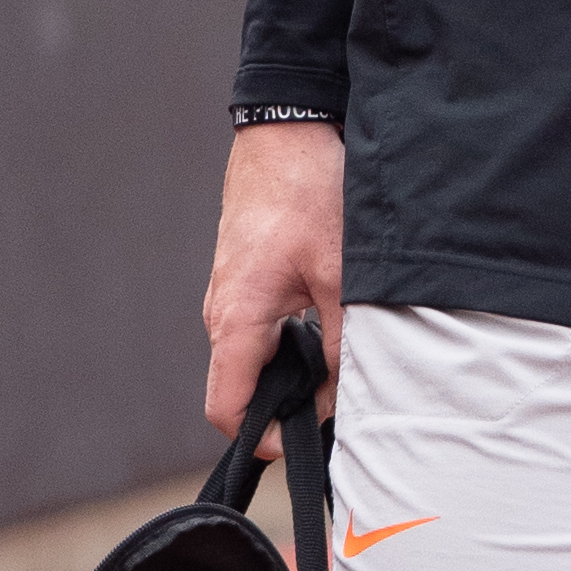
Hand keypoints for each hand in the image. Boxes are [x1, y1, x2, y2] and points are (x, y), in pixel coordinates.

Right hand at [205, 120, 345, 429]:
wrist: (287, 129)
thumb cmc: (308, 192)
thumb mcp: (342, 276)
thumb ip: (343, 344)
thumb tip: (347, 394)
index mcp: (237, 318)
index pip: (227, 409)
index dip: (260, 439)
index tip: (304, 441)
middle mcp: (223, 311)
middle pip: (244, 387)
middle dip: (288, 406)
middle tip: (343, 402)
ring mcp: (230, 294)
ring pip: (257, 357)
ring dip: (295, 370)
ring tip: (344, 364)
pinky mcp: (246, 277)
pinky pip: (262, 329)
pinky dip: (293, 341)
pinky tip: (332, 326)